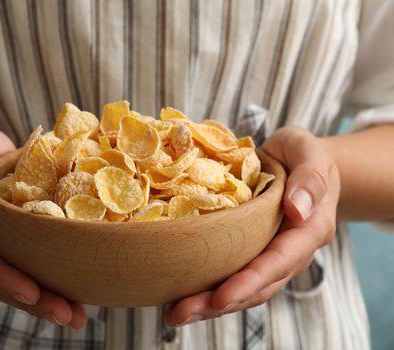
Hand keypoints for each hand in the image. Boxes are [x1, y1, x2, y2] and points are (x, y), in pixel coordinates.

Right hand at [0, 125, 86, 328]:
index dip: (4, 279)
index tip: (32, 293)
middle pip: (3, 281)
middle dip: (34, 302)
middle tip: (66, 316)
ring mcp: (1, 249)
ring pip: (21, 281)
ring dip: (48, 302)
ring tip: (77, 317)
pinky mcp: (21, 245)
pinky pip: (36, 267)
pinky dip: (56, 283)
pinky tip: (81, 297)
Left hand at [165, 125, 339, 326]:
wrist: (297, 162)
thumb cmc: (301, 154)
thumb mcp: (308, 151)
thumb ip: (310, 178)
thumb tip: (298, 210)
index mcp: (309, 230)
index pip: (279, 261)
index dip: (250, 282)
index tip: (220, 298)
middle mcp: (290, 251)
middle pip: (258, 286)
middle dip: (220, 303)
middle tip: (181, 313)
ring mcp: (269, 254)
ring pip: (243, 288)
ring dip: (209, 304)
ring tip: (175, 313)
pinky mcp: (251, 252)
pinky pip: (232, 274)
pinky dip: (208, 287)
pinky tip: (180, 295)